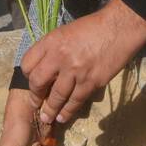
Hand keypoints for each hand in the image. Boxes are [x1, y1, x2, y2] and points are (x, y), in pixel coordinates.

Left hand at [22, 0, 145, 125]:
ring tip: (47, 117)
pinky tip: (63, 117)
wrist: (119, 28)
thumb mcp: (65, 32)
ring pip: (56, 96)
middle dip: (35, 96)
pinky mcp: (91, 81)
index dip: (27, 75)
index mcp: (51, 41)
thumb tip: (45, 67)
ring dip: (50, 109)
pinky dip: (68, 111)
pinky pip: (76, 100)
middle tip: (35, 103)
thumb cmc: (93, 27)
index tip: (31, 82)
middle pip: (37, 82)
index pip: (27, 63)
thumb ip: (53, 49)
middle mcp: (59, 56)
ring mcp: (75, 71)